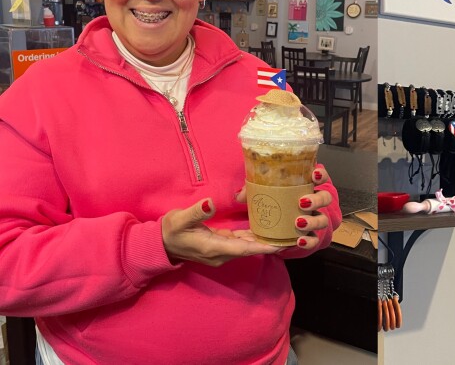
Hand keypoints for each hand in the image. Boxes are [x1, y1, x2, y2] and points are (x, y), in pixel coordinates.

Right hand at [161, 199, 281, 266]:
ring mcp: (221, 251)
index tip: (281, 245)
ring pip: (247, 246)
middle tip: (290, 236)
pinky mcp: (220, 246)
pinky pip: (240, 243)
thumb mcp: (180, 219)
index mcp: (213, 248)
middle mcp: (220, 253)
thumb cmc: (170, 230)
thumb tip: (209, 204)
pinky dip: (252, 238)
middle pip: (250, 249)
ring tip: (283, 233)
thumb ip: (196, 212)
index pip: (244, 248)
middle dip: (270, 244)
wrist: (160, 244)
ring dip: (263, 241)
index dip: (263, 247)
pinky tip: (264, 230)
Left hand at [234, 167, 333, 250]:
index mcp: (304, 187)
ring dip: (313, 221)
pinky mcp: (308, 236)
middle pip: (325, 199)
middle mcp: (313, 203)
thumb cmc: (270, 204)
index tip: (314, 174)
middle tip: (302, 202)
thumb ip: (250, 191)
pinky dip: (309, 241)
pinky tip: (299, 240)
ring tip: (298, 222)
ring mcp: (313, 220)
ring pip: (323, 220)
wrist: (271, 229)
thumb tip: (239, 195)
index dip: (321, 175)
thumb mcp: (259, 194)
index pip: (320, 177)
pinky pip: (314, 240)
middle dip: (317, 200)